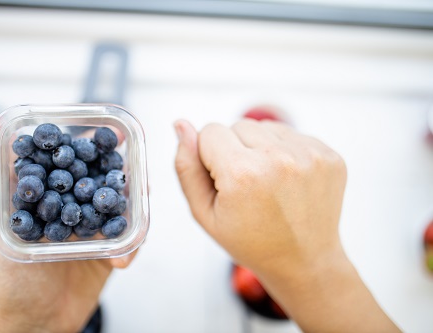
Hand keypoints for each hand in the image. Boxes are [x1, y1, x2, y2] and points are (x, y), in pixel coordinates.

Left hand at [0, 127, 135, 332]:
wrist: (37, 321)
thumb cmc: (11, 281)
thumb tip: (5, 154)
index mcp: (49, 204)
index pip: (67, 169)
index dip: (82, 150)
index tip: (99, 135)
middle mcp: (72, 212)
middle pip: (98, 184)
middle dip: (116, 172)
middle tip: (131, 163)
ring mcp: (93, 232)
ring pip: (118, 209)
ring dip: (134, 202)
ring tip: (144, 193)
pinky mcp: (110, 253)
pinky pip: (129, 243)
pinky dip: (131, 247)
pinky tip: (123, 258)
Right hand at [174, 118, 399, 331]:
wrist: (303, 260)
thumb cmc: (251, 241)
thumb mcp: (204, 212)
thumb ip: (186, 166)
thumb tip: (181, 125)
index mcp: (242, 173)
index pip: (210, 131)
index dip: (210, 157)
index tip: (224, 183)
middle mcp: (278, 158)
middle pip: (238, 125)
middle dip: (235, 150)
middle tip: (247, 186)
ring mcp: (309, 155)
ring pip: (266, 127)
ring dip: (261, 148)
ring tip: (267, 182)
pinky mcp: (329, 155)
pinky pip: (292, 134)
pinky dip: (285, 152)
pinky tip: (287, 181)